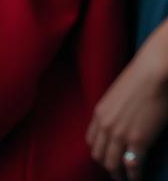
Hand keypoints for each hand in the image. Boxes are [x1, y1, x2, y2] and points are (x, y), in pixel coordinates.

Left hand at [87, 21, 167, 179]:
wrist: (152, 75)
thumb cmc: (138, 81)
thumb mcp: (116, 97)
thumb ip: (113, 112)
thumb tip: (119, 123)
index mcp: (99, 113)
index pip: (91, 141)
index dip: (99, 153)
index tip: (107, 158)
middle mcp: (105, 125)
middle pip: (99, 155)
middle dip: (107, 166)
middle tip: (117, 173)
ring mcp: (120, 134)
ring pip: (112, 164)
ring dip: (118, 174)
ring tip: (125, 178)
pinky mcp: (138, 141)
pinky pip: (132, 166)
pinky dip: (134, 176)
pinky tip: (137, 178)